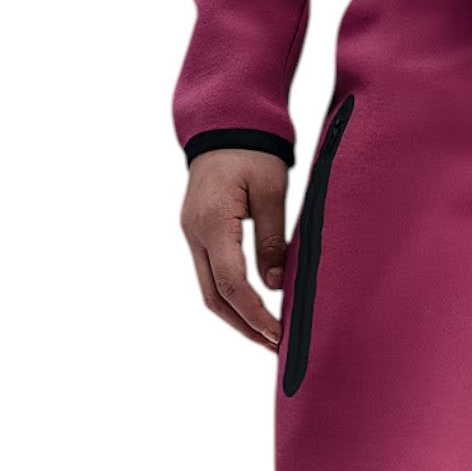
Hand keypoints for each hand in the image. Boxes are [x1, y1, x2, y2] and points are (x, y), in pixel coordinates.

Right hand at [181, 149, 288, 348]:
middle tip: (275, 346)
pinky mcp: (198, 231)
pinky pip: (211, 272)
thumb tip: (274, 285)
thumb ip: (272, 238)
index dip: (255, 315)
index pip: (232, 284)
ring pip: (209, 289)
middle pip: (214, 297)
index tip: (278, 335)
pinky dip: (230, 295)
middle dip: (244, 326)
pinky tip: (252, 306)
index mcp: (213, 223)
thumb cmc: (253, 152)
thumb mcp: (272, 190)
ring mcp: (193, 233)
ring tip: (267, 335)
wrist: (226, 125)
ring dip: (236, 315)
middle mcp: (195, 233)